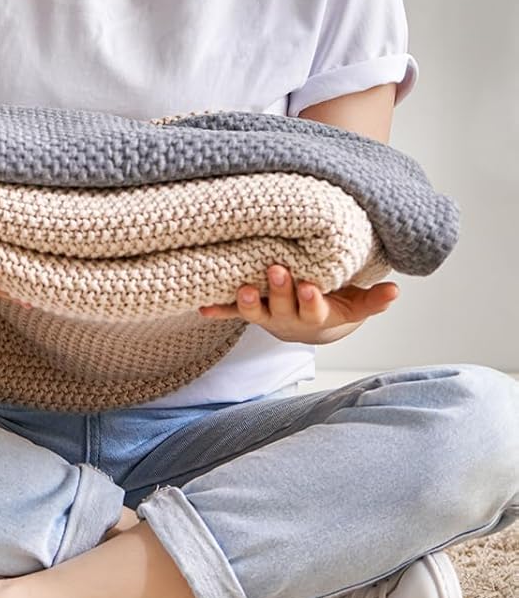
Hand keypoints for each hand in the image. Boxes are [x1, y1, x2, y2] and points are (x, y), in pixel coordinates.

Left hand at [199, 263, 398, 344]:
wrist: (311, 327)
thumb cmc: (335, 307)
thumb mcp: (355, 306)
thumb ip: (373, 300)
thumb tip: (395, 290)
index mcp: (314, 315)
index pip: (314, 309)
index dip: (310, 300)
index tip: (309, 287)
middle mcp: (287, 318)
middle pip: (282, 307)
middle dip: (279, 290)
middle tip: (276, 270)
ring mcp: (267, 315)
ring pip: (255, 312)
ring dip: (247, 301)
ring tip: (242, 288)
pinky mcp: (249, 311)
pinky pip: (230, 312)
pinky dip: (218, 310)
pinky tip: (202, 308)